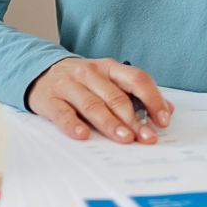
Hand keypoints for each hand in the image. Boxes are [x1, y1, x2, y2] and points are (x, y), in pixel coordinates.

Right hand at [26, 57, 172, 143]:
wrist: (40, 71)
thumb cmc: (82, 81)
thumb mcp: (108, 80)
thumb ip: (135, 93)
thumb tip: (166, 110)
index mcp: (109, 68)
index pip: (136, 79)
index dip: (152, 99)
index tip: (163, 119)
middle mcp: (90, 73)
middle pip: (116, 96)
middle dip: (133, 118)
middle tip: (146, 137)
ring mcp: (69, 85)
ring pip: (92, 104)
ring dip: (110, 123)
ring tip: (124, 138)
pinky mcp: (50, 99)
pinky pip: (63, 113)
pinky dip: (73, 125)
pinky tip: (83, 135)